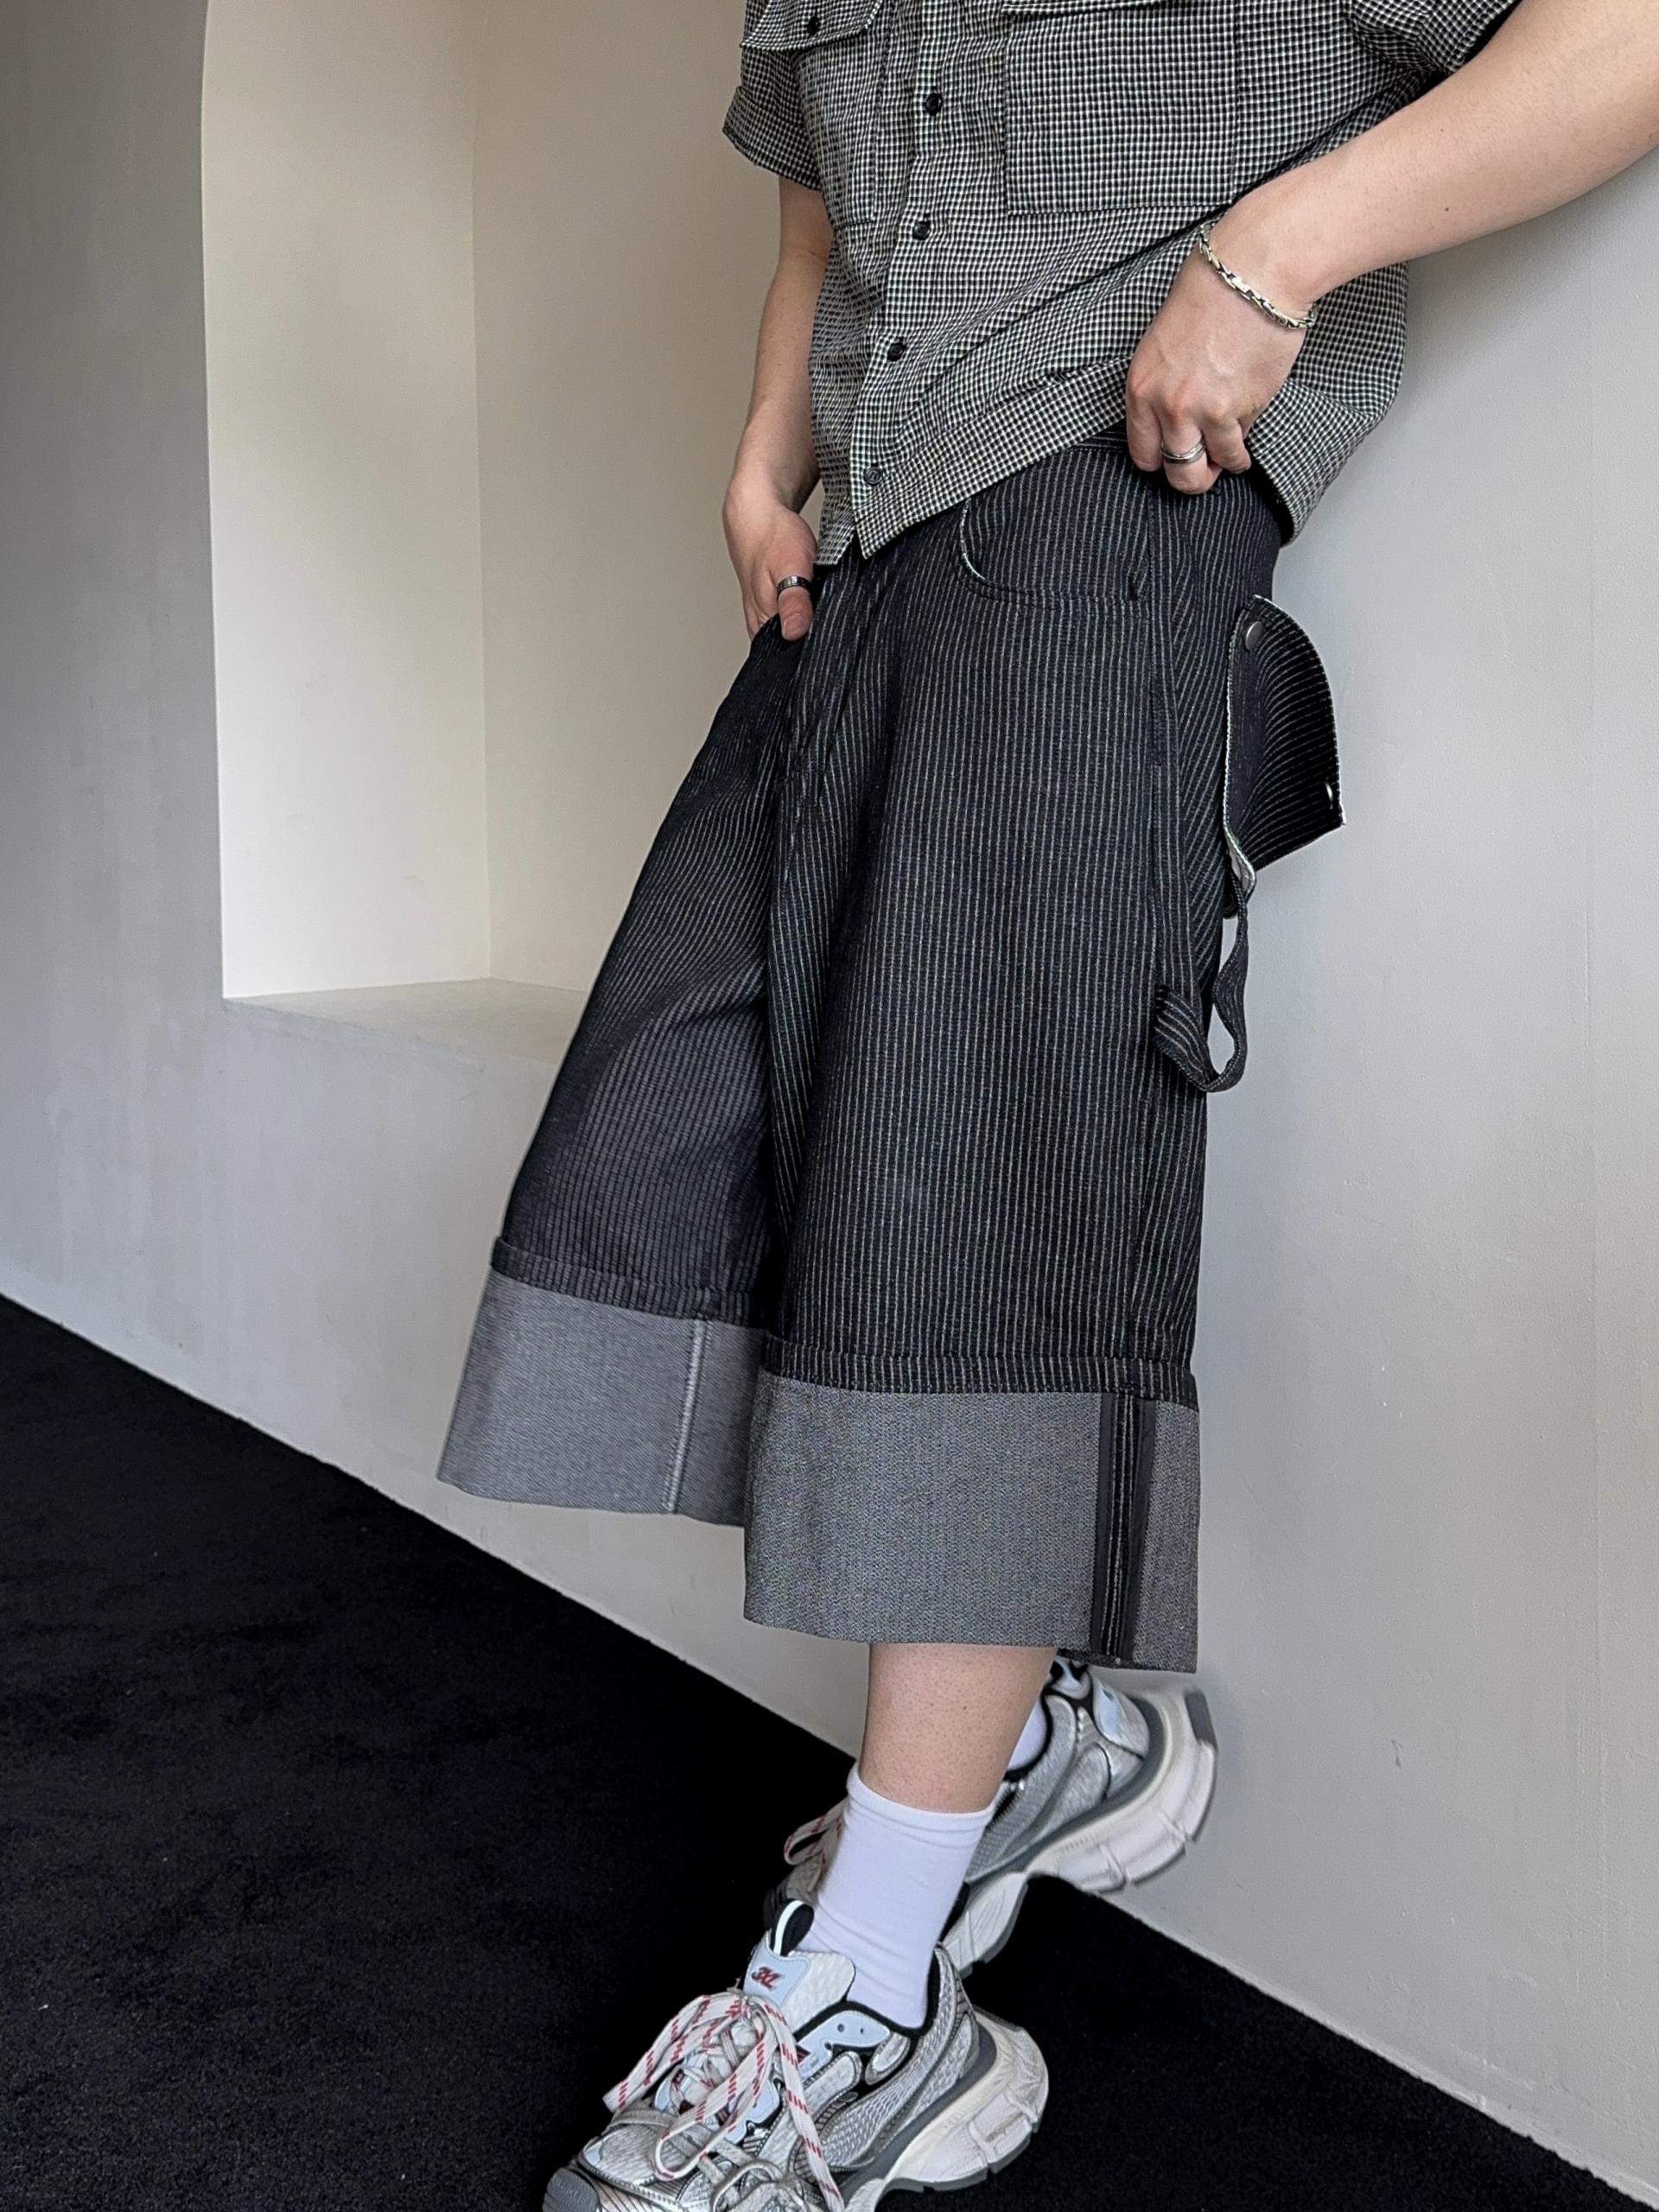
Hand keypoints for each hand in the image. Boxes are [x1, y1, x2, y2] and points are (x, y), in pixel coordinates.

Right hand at [723, 471, 820, 639]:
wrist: (759, 515)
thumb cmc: (773, 538)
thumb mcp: (789, 566)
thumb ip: (794, 601)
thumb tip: (795, 632)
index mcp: (762, 629)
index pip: (794, 660)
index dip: (818, 652)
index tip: (835, 634)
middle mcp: (764, 631)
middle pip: (799, 651)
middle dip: (822, 638)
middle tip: (832, 610)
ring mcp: (771, 622)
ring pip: (802, 635)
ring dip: (818, 624)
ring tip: (824, 602)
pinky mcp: (779, 611)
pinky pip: (801, 622)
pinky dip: (814, 613)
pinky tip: (819, 600)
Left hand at [1124, 211, 1311, 495]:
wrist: (1252, 274)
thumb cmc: (1212, 292)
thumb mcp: (1164, 342)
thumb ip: (1163, 385)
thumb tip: (1176, 421)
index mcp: (1141, 386)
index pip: (1141, 451)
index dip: (1160, 458)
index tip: (1172, 455)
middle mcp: (1166, 406)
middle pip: (1174, 472)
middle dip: (1190, 477)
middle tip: (1203, 471)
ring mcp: (1202, 412)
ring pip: (1208, 467)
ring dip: (1223, 465)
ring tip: (1232, 460)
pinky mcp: (1237, 411)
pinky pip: (1237, 446)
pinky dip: (1244, 450)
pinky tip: (1246, 448)